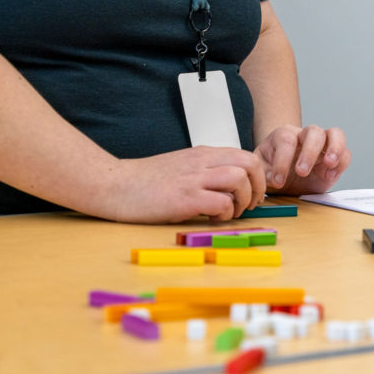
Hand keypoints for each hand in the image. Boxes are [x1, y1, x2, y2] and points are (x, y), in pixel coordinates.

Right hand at [106, 146, 266, 222]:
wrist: (115, 185)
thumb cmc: (145, 181)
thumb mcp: (181, 167)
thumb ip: (204, 171)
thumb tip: (228, 187)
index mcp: (203, 154)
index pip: (246, 155)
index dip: (256, 176)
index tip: (251, 194)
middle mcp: (202, 162)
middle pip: (250, 163)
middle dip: (258, 186)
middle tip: (248, 205)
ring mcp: (194, 179)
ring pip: (240, 179)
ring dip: (242, 200)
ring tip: (230, 213)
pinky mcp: (185, 198)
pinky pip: (222, 202)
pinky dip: (225, 214)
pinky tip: (212, 219)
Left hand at [255, 125, 350, 195]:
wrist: (285, 178)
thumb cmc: (272, 169)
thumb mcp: (261, 170)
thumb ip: (263, 172)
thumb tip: (270, 178)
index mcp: (284, 135)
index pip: (286, 141)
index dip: (282, 162)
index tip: (277, 181)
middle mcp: (305, 135)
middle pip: (314, 131)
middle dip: (309, 152)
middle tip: (301, 172)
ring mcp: (323, 145)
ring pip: (336, 134)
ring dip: (335, 148)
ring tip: (329, 164)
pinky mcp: (335, 158)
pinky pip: (345, 154)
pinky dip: (341, 163)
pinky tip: (330, 176)